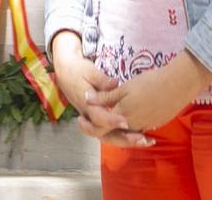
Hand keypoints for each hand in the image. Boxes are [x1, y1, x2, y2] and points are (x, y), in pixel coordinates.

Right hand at [49, 34, 149, 148]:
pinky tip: (141, 136)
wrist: (66, 73)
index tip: (126, 122)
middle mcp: (89, 116)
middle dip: (124, 138)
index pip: (99, 117)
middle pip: (105, 134)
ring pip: (109, 136)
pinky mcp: (99, 119)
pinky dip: (125, 136)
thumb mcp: (88, 71)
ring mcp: (94, 119)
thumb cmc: (78, 71)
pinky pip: (111, 131)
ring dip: (127, 140)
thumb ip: (101, 79)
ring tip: (146, 141)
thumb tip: (114, 83)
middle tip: (141, 139)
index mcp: (86, 104)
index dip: (112, 121)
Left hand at [97, 52, 210, 134]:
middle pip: (111, 132)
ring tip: (108, 116)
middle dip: (100, 127)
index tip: (80, 119)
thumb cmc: (150, 82)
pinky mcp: (154, 124)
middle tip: (90, 119)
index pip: (100, 127)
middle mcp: (132, 125)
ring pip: (125, 131)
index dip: (89, 125)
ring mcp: (144, 126)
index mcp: (122, 115)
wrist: (178, 85)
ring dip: (115, 127)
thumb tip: (87, 99)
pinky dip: (129, 125)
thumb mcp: (125, 87)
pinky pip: (137, 128)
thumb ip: (106, 96)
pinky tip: (129, 115)